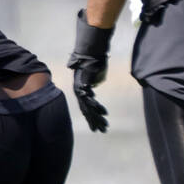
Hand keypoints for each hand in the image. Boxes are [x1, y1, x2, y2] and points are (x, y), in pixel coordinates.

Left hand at [66, 9, 113, 132]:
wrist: (89, 53)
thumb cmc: (93, 61)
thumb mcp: (94, 74)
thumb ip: (93, 81)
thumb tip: (94, 84)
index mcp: (81, 89)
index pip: (86, 106)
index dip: (91, 116)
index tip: (96, 125)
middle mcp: (79, 91)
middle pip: (86, 110)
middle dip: (94, 121)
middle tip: (100, 130)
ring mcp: (80, 89)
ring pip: (88, 107)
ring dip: (97, 117)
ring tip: (103, 125)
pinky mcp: (83, 85)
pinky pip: (90, 99)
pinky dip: (96, 106)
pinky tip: (102, 113)